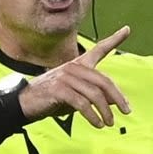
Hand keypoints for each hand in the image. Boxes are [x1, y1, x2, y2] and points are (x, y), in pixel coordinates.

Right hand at [17, 26, 132, 127]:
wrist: (25, 104)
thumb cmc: (52, 100)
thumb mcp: (77, 97)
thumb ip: (94, 96)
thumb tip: (115, 102)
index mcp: (78, 65)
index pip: (98, 50)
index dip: (114, 40)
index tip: (127, 29)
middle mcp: (73, 67)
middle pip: (103, 81)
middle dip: (118, 97)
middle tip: (127, 111)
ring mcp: (65, 77)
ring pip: (94, 94)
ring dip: (105, 111)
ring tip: (110, 123)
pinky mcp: (59, 89)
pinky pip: (82, 103)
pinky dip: (92, 116)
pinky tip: (98, 124)